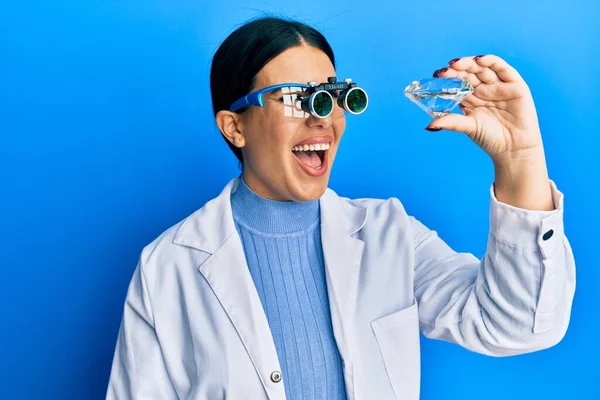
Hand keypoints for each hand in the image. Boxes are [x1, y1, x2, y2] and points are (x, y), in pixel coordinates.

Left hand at [427, 55, 543, 162]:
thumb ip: (451, 122)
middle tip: (445, 71)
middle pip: (469, 73)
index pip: (458, 82)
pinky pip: (502, 68)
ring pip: (482, 68)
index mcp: (471, 97)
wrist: (514, 149)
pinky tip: (479, 60)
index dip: (448, 77)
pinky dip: (491, 61)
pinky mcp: (514, 84)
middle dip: (456, 70)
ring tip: (456, 64)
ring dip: (469, 63)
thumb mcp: (468, 127)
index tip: (437, 76)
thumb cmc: (491, 138)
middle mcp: (484, 89)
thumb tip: (428, 126)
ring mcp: (499, 85)